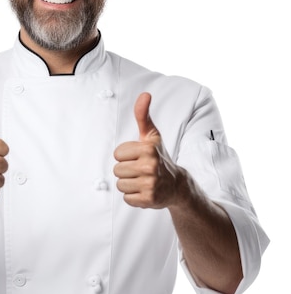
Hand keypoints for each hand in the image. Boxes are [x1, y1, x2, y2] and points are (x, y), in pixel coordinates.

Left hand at [113, 92, 180, 208]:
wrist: (176, 185)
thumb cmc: (159, 157)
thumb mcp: (151, 136)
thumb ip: (143, 115)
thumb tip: (145, 94)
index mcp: (148, 149)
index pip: (117, 154)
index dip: (125, 156)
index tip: (138, 157)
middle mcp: (150, 166)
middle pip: (117, 170)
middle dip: (126, 171)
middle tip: (141, 170)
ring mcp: (150, 184)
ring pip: (120, 185)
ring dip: (129, 184)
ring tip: (143, 180)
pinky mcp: (149, 199)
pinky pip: (126, 198)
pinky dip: (133, 197)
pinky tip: (145, 191)